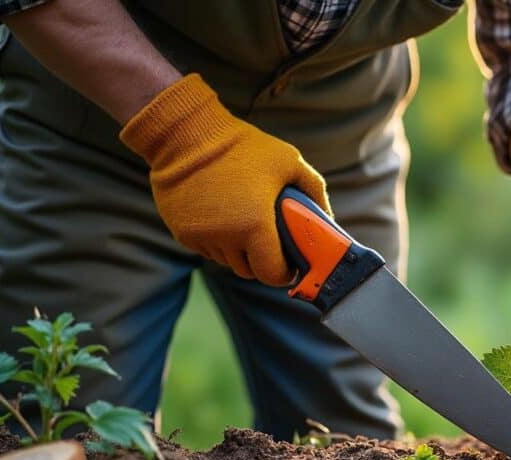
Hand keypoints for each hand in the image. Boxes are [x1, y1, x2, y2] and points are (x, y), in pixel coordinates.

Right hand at [120, 74, 328, 285]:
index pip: (272, 274)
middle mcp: (226, 237)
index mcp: (255, 225)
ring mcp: (201, 237)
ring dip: (238, 251)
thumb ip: (314, 190)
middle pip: (248, 271)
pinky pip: (207, 249)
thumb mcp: (288, 161)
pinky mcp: (182, 233)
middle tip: (268, 240)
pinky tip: (222, 216)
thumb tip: (327, 217)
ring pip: (226, 261)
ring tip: (244, 223)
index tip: (288, 263)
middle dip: (261, 261)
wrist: (186, 134)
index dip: (283, 272)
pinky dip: (217, 241)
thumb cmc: (242, 146)